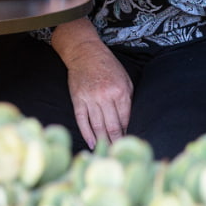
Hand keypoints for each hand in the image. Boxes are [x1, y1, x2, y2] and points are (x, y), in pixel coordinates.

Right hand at [55, 24, 132, 148]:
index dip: (127, 132)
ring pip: (97, 126)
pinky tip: (92, 143)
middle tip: (119, 152)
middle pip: (112, 126)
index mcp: (119, 91)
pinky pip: (82, 120)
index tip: (128, 142)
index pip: (125, 119)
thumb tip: (127, 122)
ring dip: (103, 141)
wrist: (85, 52)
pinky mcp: (77, 99)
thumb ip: (127, 100)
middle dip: (116, 141)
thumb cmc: (108, 66)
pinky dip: (87, 133)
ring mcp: (90, 98)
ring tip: (108, 151)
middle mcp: (105, 96)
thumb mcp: (125, 79)